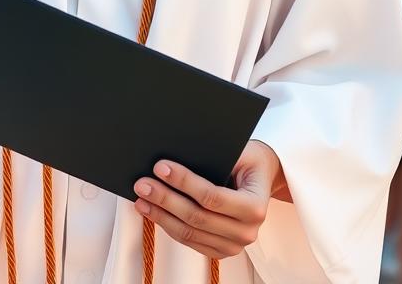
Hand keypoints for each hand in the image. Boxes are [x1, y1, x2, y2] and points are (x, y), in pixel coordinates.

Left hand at [133, 141, 282, 258]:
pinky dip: (168, 225)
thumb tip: (174, 157)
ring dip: (161, 215)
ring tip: (141, 198)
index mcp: (255, 207)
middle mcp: (246, 232)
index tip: (160, 167)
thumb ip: (213, 156)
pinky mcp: (220, 250)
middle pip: (196, 217)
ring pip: (189, 233)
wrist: (260, 178)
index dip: (183, 182)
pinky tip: (153, 211)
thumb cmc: (248, 161)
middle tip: (142, 183)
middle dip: (165, 199)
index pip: (211, 197)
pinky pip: (189, 241)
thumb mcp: (240, 151)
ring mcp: (233, 246)